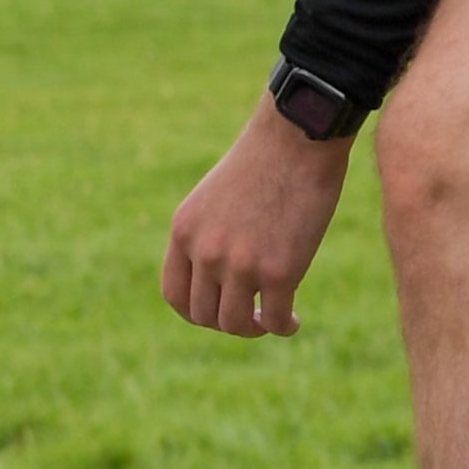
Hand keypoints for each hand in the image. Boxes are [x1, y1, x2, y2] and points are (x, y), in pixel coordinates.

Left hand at [163, 96, 349, 336]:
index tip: (219, 310)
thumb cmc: (262, 164)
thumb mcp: (214, 200)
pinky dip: (285, 326)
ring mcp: (240, 263)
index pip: (174, 295)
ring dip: (255, 329)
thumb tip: (218, 279)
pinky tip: (295, 320)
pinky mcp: (279, 270)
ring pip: (236, 324)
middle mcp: (204, 252)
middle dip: (228, 323)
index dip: (195, 313)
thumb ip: (208, 235)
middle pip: (204, 315)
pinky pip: (276, 319)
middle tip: (253, 316)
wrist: (294, 140)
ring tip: (272, 320)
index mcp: (184, 232)